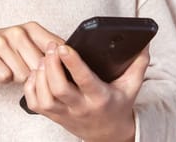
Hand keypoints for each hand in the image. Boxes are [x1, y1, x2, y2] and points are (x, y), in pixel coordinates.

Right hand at [0, 21, 64, 83]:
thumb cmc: (5, 51)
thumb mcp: (28, 46)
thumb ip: (48, 51)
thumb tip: (71, 66)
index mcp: (32, 28)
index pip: (56, 50)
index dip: (55, 66)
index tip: (48, 71)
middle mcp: (17, 31)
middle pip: (39, 67)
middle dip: (33, 75)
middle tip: (21, 69)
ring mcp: (0, 40)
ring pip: (23, 74)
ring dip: (16, 78)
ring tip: (9, 68)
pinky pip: (4, 77)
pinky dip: (2, 79)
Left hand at [22, 41, 149, 141]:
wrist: (108, 134)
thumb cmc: (118, 105)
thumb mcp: (132, 86)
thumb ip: (138, 64)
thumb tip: (144, 43)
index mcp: (100, 97)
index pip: (84, 80)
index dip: (73, 63)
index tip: (64, 47)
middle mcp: (80, 107)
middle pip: (59, 88)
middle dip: (52, 65)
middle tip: (52, 46)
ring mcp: (65, 113)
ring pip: (45, 97)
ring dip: (40, 75)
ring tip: (44, 57)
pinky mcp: (53, 116)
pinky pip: (35, 104)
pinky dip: (31, 87)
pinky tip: (37, 73)